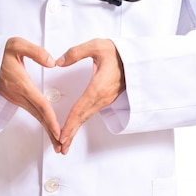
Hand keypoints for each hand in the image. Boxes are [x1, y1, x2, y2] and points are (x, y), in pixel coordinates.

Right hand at [0, 37, 61, 150]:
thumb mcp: (17, 45)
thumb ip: (36, 52)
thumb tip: (52, 62)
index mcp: (21, 83)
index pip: (40, 104)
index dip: (51, 119)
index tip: (59, 131)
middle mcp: (18, 95)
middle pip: (39, 116)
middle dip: (50, 132)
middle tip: (61, 147)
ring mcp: (15, 98)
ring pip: (35, 116)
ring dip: (46, 130)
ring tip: (57, 142)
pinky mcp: (14, 98)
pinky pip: (31, 112)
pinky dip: (41, 121)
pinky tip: (47, 127)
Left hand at [56, 39, 124, 154]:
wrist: (137, 57)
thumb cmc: (117, 52)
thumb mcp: (96, 46)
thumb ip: (76, 53)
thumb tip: (59, 62)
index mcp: (98, 86)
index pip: (80, 108)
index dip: (70, 123)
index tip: (61, 135)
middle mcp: (102, 97)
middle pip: (83, 118)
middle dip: (71, 134)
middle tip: (61, 149)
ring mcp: (105, 99)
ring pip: (87, 117)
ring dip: (75, 130)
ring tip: (65, 143)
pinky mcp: (106, 99)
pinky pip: (90, 113)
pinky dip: (81, 122)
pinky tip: (75, 126)